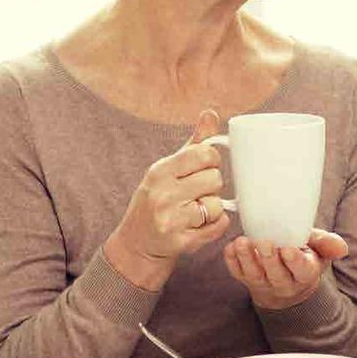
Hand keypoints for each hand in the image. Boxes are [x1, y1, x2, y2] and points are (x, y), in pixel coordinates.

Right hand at [105, 109, 229, 286]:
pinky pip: (219, 226)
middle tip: (197, 193)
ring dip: (212, 208)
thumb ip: (194, 144)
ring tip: (194, 211)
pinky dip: (216, 225)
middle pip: (215, 179)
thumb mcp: (168, 169)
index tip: (206, 167)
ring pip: (217, 204)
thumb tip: (211, 113)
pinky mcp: (182, 242)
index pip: (204, 154)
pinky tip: (199, 225)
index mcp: (160, 171)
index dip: (212, 160)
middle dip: (211, 186)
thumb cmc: (157, 200)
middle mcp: (162, 195)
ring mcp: (171, 220)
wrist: (137, 245)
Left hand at [223, 228, 348, 309]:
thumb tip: (341, 248)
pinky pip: (237, 273)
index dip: (294, 261)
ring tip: (242, 242)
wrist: (285, 280)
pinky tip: (230, 247)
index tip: (288, 249)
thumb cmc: (304, 257)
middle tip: (264, 242)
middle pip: (275, 274)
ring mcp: (262, 283)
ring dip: (246, 258)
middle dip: (269, 258)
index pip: (301, 271)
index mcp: (305, 274)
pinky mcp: (245, 279)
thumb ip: (328, 245)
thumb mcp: (319, 250)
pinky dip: (231, 261)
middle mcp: (283, 282)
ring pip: (253, 274)